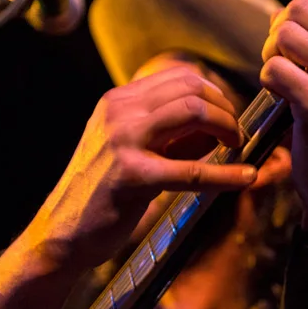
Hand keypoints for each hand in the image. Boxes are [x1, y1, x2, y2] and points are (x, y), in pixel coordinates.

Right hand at [0, 67, 256, 308]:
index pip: (180, 76)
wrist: (61, 232)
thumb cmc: (103, 194)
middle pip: (192, 88)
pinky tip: (246, 178)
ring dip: (227, 128)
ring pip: (194, 112)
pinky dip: (226, 174)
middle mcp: (118, 111)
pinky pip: (192, 170)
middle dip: (226, 109)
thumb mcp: (130, 149)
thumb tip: (218, 127)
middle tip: (237, 135)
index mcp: (118, 100)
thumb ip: (170, 134)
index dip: (215, 93)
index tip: (229, 116)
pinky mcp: (131, 175)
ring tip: (237, 148)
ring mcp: (122, 140)